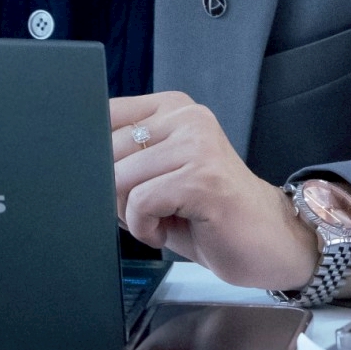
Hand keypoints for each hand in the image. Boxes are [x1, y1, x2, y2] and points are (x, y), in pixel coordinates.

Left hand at [110, 92, 317, 291]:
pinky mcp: (203, 177)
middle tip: (144, 212)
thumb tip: (77, 166)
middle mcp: (187, 115)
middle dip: (112, 193)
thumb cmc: (210, 215)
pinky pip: (141, 202)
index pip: (105, 113)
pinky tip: (166, 231)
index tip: (113, 184)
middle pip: (107, 150)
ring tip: (161, 221)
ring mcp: (198, 143)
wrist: (272, 242)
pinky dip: (144, 228)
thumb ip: (126, 161)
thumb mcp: (161, 176)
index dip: (94, 156)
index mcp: (173, 107)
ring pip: (120, 178)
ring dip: (130, 214)